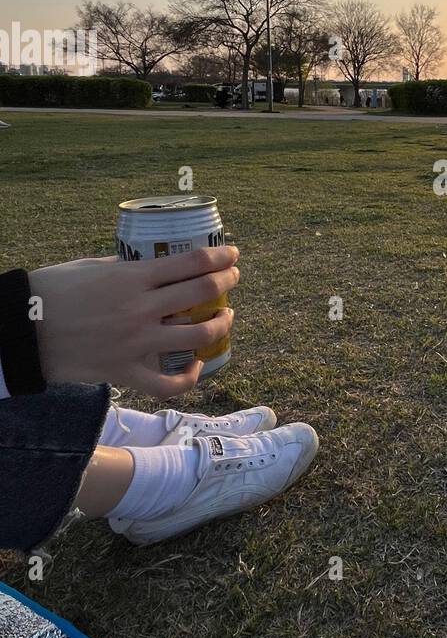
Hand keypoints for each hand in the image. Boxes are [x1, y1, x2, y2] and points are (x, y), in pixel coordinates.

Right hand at [29, 247, 239, 398]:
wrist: (21, 330)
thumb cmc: (52, 292)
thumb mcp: (91, 267)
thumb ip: (125, 267)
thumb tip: (151, 265)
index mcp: (131, 277)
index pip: (191, 262)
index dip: (220, 256)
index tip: (232, 254)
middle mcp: (140, 309)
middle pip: (202, 292)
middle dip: (226, 282)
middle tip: (233, 277)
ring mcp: (135, 342)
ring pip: (197, 336)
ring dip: (220, 324)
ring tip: (225, 317)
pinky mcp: (125, 371)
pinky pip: (168, 383)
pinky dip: (188, 377)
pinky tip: (196, 365)